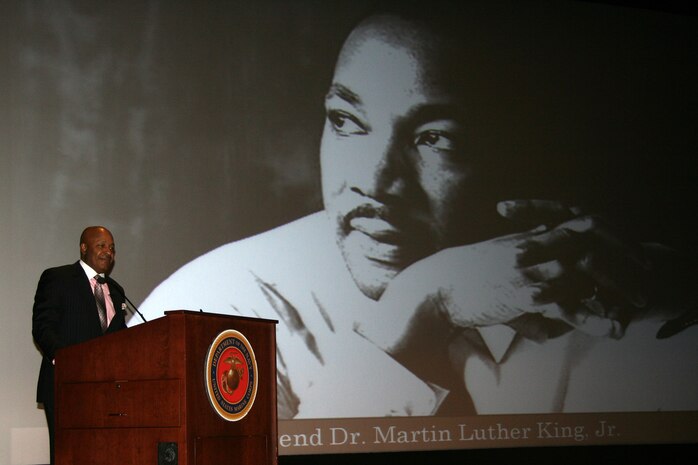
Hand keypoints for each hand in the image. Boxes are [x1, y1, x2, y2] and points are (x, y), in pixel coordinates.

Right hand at [354, 199, 641, 382]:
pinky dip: (591, 315)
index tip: (628, 252)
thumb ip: (530, 274)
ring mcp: (527, 268)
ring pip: (582, 271)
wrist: (436, 284)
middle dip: (619, 259)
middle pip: (588, 243)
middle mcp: (531, 246)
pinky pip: (565, 303)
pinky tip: (609, 327)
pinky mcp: (521, 293)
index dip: (606, 236)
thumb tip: (554, 308)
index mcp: (527, 235)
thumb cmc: (468, 278)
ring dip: (613, 287)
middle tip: (640, 279)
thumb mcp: (501, 264)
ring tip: (633, 306)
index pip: (577, 224)